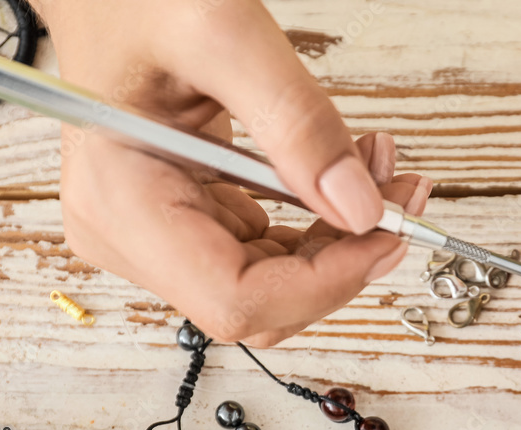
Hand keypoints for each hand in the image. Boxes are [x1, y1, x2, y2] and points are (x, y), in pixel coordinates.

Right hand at [30, 0, 431, 346]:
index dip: (325, 282)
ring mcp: (161, 237)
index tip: (388, 234)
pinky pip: (271, 251)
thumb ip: (298, 124)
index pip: (236, 299)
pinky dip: (321, 220)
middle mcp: (132, 238)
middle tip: (400, 194)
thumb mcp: (223, 36)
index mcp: (120, 207)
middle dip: (345, 256)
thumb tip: (362, 210)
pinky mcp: (191, 222)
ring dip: (343, 237)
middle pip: (266, 302)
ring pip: (278, 284)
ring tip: (378, 167)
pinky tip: (347, 172)